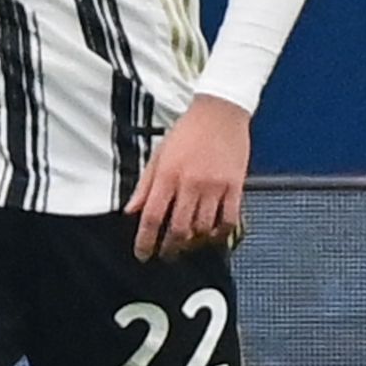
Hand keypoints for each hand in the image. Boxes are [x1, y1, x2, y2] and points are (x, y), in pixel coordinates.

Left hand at [127, 97, 250, 261]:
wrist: (221, 111)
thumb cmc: (188, 130)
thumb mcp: (159, 154)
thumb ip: (145, 185)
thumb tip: (130, 210)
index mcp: (168, 175)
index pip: (152, 217)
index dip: (145, 241)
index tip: (143, 254)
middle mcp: (191, 183)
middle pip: (178, 229)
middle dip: (170, 248)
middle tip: (166, 255)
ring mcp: (215, 186)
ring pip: (203, 228)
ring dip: (194, 242)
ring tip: (188, 244)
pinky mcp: (235, 186)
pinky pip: (229, 220)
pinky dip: (219, 233)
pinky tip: (212, 235)